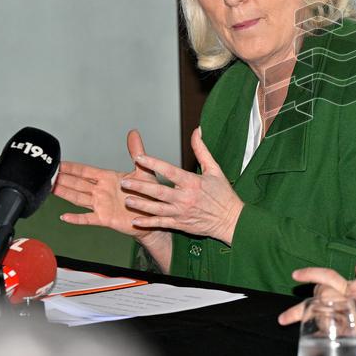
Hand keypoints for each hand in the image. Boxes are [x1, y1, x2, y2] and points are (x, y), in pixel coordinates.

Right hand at [54, 130, 165, 242]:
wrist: (156, 215)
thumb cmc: (151, 194)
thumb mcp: (144, 170)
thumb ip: (136, 152)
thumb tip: (134, 132)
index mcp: (108, 178)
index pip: (85, 171)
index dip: (71, 167)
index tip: (57, 162)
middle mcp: (101, 191)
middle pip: (77, 183)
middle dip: (62, 178)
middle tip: (46, 173)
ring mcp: (101, 205)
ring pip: (77, 198)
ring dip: (64, 193)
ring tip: (48, 189)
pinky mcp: (105, 219)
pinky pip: (87, 218)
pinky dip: (76, 218)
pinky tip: (64, 216)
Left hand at [120, 127, 243, 245]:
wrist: (231, 220)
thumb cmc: (223, 194)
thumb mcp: (215, 169)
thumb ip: (202, 150)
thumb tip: (197, 131)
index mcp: (193, 182)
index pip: (169, 171)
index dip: (153, 163)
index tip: (139, 158)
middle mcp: (185, 198)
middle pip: (158, 191)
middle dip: (140, 186)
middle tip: (124, 182)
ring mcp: (182, 212)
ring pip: (157, 209)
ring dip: (141, 204)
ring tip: (127, 200)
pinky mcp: (181, 224)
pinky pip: (161, 224)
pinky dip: (148, 222)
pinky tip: (136, 220)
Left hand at [277, 265, 355, 355]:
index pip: (329, 276)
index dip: (310, 274)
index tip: (295, 276)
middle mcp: (352, 300)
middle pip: (320, 296)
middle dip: (302, 305)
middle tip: (287, 316)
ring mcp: (352, 318)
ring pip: (321, 313)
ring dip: (306, 318)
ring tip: (290, 322)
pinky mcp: (355, 337)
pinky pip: (330, 334)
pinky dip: (319, 335)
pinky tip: (311, 338)